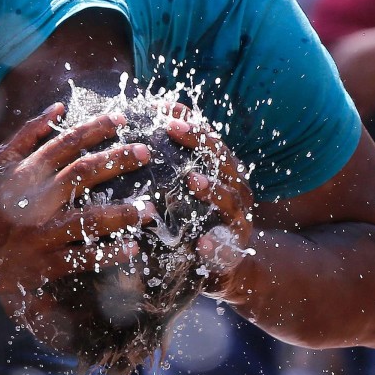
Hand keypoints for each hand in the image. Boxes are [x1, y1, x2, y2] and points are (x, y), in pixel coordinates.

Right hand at [0, 103, 151, 294]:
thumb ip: (27, 133)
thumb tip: (58, 107)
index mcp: (24, 173)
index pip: (66, 143)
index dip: (96, 129)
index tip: (122, 121)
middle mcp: (34, 201)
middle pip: (83, 174)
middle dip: (118, 161)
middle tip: (146, 153)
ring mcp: (40, 234)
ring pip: (87, 220)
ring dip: (122, 213)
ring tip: (149, 209)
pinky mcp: (42, 264)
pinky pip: (81, 260)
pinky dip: (107, 254)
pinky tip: (132, 248)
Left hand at [162, 104, 253, 299]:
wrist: (230, 267)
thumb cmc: (199, 220)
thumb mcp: (190, 190)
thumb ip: (173, 168)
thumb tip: (135, 137)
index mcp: (225, 172)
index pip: (209, 139)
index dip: (190, 121)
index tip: (166, 107)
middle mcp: (237, 191)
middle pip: (222, 160)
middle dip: (201, 142)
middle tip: (174, 128)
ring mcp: (239, 221)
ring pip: (230, 200)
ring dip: (212, 189)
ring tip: (193, 180)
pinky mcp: (233, 253)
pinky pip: (225, 249)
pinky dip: (215, 245)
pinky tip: (203, 242)